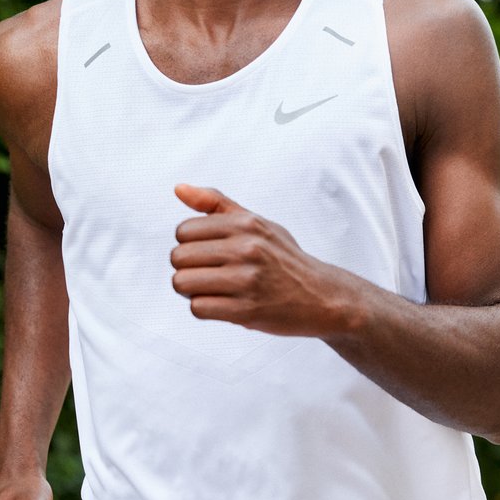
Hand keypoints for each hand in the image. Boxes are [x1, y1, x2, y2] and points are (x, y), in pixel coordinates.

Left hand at [171, 183, 351, 336]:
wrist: (320, 297)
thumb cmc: (283, 258)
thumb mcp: (257, 223)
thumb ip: (217, 204)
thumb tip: (178, 188)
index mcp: (246, 224)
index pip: (183, 230)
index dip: (188, 244)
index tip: (206, 253)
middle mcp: (246, 249)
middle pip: (178, 257)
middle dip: (187, 268)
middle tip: (208, 274)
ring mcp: (246, 280)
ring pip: (182, 283)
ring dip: (191, 290)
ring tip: (212, 289)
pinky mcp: (246, 311)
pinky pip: (198, 308)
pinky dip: (204, 308)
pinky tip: (222, 304)